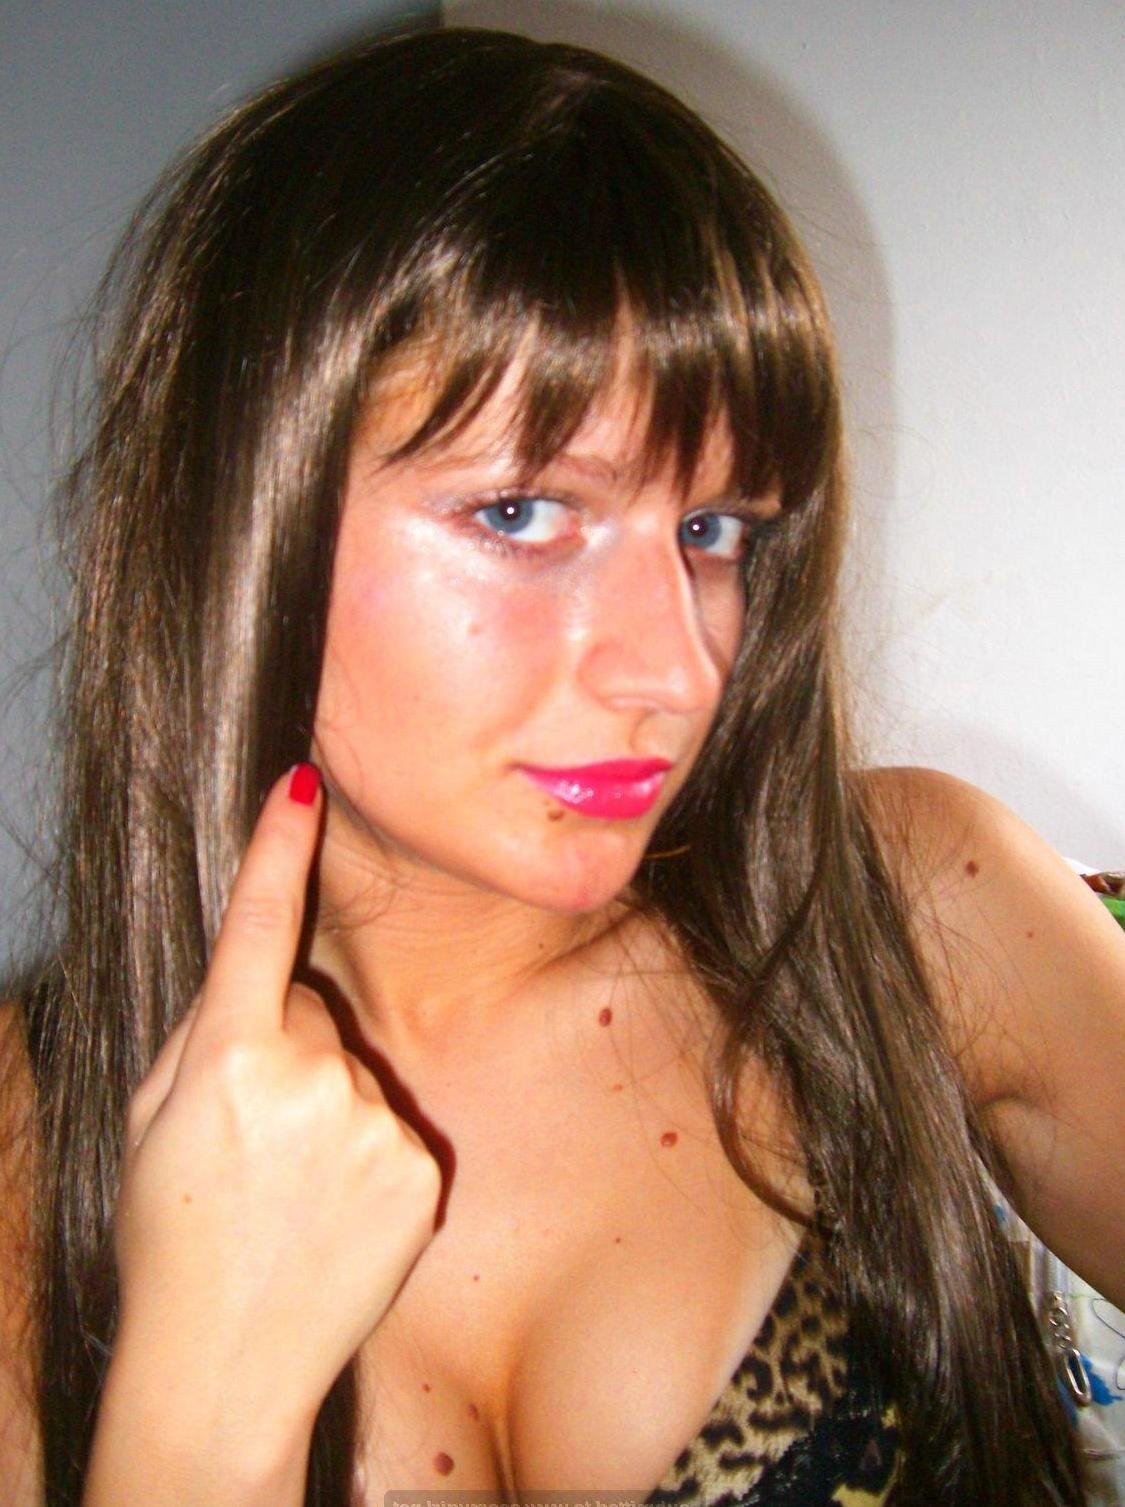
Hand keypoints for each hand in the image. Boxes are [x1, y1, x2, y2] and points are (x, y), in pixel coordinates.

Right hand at [106, 764, 440, 1462]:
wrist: (223, 1367)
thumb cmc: (171, 1238)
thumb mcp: (153, 1124)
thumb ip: (205, 1038)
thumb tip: (253, 981)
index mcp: (229, 1056)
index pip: (257, 928)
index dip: (279, 847)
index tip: (302, 780)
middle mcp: (311, 1075)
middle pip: (312, 1014)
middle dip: (285, 1052)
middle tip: (251, 1141)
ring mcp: (374, 1120)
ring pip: (354, 1071)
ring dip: (328, 1108)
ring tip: (291, 1192)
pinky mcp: (421, 1165)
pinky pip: (393, 1124)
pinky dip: (368, 1154)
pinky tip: (334, 1213)